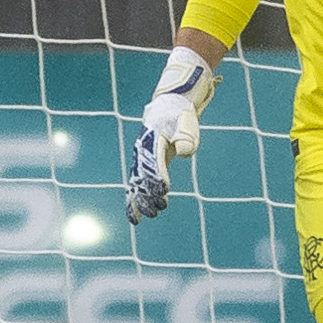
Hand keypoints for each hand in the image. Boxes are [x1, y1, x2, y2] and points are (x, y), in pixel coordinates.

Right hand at [126, 48, 219, 223]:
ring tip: (152, 215)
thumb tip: (183, 153)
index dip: (158, 177)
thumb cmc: (181, 116)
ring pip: (137, 183)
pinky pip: (136, 184)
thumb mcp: (187, 123)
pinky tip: (137, 216)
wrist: (170, 106)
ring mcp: (141, 158)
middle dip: (149, 194)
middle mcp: (143, 150)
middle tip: (159, 209)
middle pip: (143, 176)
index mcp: (153, 139)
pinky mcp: (144, 164)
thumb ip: (186, 138)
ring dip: (143, 200)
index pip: (154, 162)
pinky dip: (135, 200)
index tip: (164, 190)